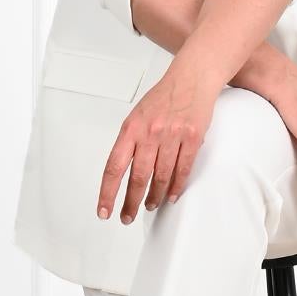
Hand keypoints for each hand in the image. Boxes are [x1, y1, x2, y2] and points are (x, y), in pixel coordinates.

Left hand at [96, 61, 219, 224]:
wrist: (191, 79)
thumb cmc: (163, 98)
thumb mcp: (137, 116)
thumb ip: (130, 142)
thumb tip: (122, 171)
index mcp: (131, 129)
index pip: (114, 167)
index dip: (108, 192)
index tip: (104, 210)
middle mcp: (150, 133)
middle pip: (138, 177)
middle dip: (131, 202)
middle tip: (126, 217)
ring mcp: (172, 136)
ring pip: (161, 177)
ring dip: (154, 197)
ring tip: (149, 206)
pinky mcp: (192, 138)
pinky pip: (183, 169)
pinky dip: (176, 187)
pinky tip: (170, 196)